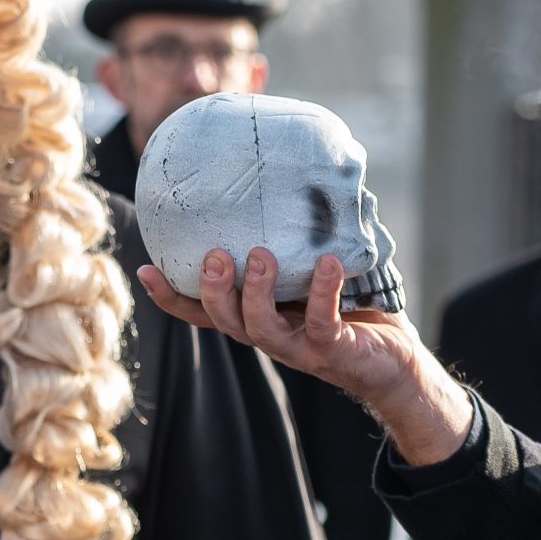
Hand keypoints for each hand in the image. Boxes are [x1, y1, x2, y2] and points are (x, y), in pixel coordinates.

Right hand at [136, 249, 474, 464]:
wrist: (395, 362)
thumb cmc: (354, 312)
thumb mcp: (316, 275)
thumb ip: (298, 243)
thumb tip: (296, 177)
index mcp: (258, 318)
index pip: (204, 312)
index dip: (171, 296)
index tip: (145, 268)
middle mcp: (270, 336)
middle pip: (223, 320)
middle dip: (211, 289)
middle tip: (215, 255)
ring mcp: (300, 348)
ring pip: (260, 328)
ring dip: (255, 292)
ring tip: (260, 256)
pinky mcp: (333, 351)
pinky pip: (321, 323)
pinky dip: (322, 292)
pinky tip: (328, 264)